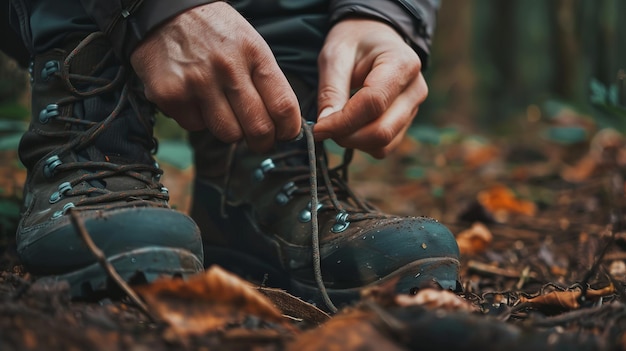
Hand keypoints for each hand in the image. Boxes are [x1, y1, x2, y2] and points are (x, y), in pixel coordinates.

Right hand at [130, 2, 300, 151]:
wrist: (165, 11)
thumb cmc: (214, 32)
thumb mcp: (249, 44)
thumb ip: (266, 81)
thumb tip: (282, 123)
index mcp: (253, 53)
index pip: (283, 105)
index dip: (289, 129)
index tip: (286, 135)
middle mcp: (227, 67)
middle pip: (258, 128)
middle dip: (263, 142)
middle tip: (260, 140)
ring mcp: (197, 82)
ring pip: (228, 134)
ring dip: (229, 129)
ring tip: (222, 109)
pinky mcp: (170, 94)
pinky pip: (195, 126)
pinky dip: (198, 119)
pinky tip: (193, 97)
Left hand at [314, 19, 427, 158]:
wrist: (374, 37)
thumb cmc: (354, 41)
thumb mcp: (335, 54)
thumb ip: (331, 90)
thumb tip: (324, 127)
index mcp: (403, 64)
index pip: (374, 103)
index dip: (343, 121)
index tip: (317, 127)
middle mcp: (415, 89)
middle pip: (382, 131)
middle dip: (347, 136)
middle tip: (323, 127)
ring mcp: (414, 109)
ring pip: (383, 144)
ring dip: (354, 142)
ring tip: (336, 122)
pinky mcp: (406, 124)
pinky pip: (384, 147)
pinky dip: (362, 144)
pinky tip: (350, 126)